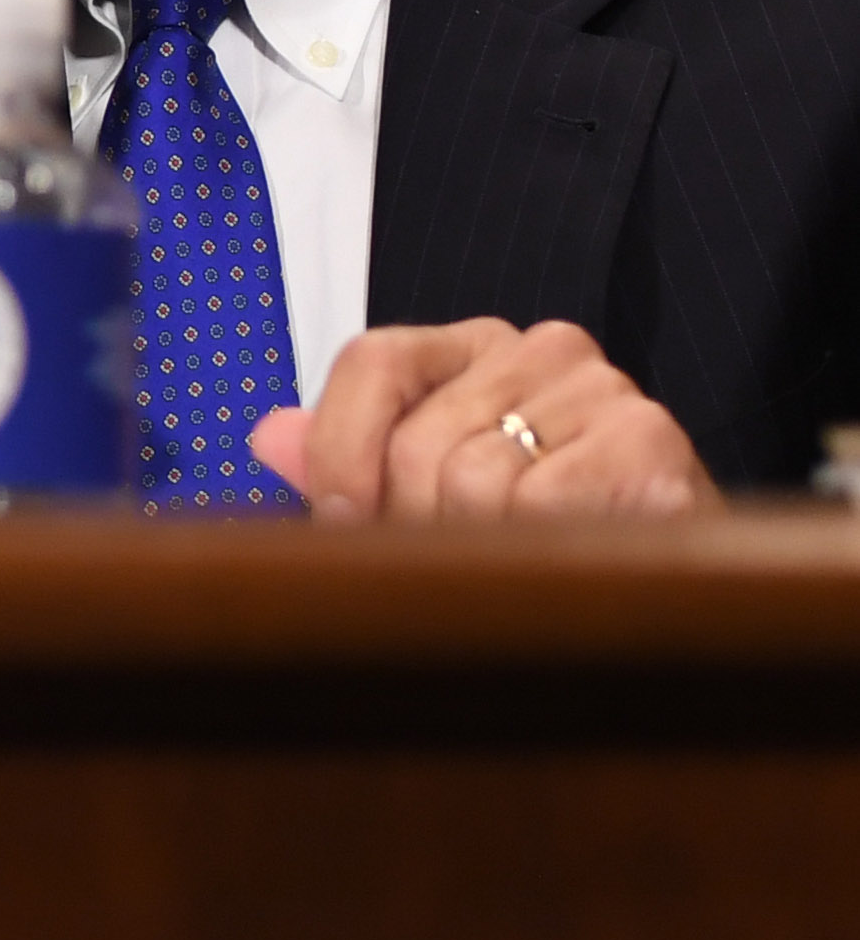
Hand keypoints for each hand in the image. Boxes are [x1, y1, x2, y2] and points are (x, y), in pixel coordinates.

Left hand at [248, 319, 721, 520]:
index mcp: (476, 349)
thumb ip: (347, 461)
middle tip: (460, 565)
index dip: (342, 452)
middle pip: (415, 438)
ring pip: (470, 479)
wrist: (674, 591)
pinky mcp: (649, 438)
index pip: (372, 361)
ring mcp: (601, 387)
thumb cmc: (542, 539)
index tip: (341, 521)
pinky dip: (537, 551)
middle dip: (416, 526)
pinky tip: (570, 558)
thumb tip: (266, 438)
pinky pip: (537, 503)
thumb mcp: (432, 495)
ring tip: (520, 565)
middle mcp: (541, 348)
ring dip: (481, 549)